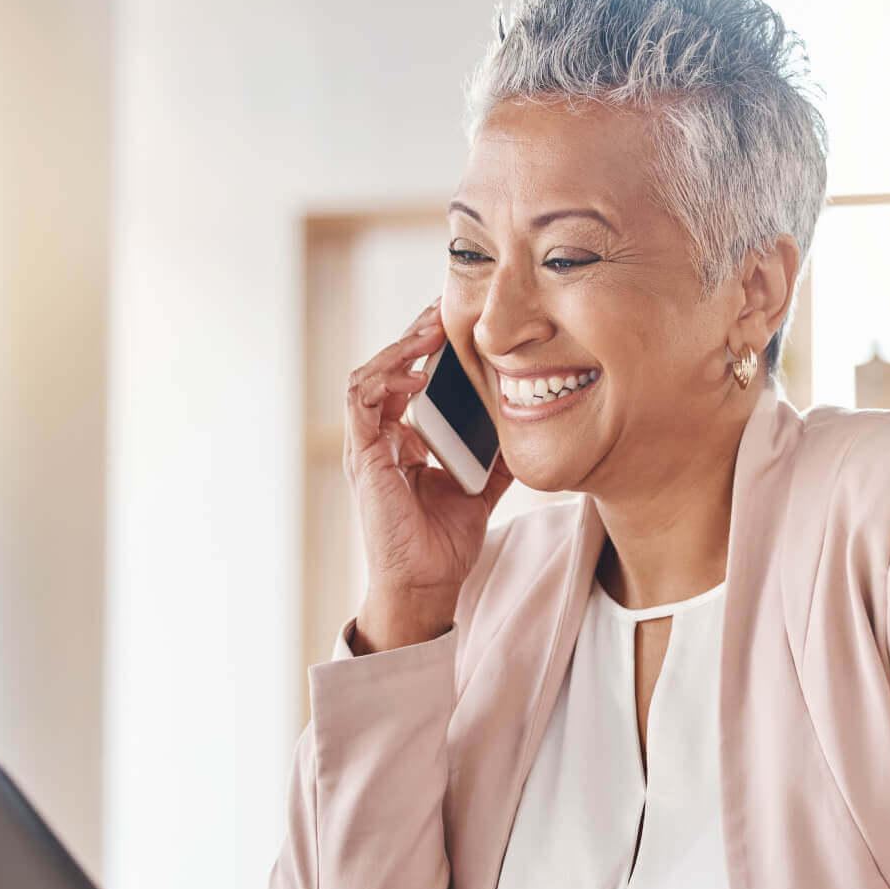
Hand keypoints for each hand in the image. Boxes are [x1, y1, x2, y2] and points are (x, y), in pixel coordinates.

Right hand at [345, 295, 513, 608]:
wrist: (427, 583)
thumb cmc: (445, 543)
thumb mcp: (483, 487)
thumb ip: (497, 456)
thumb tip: (526, 425)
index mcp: (405, 440)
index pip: (412, 380)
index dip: (430, 348)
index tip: (460, 321)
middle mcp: (383, 437)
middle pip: (391, 369)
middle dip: (416, 334)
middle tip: (446, 305)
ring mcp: (369, 445)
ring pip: (372, 376)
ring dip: (400, 348)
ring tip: (432, 327)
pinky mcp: (363, 456)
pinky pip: (363, 402)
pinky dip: (386, 380)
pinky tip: (416, 371)